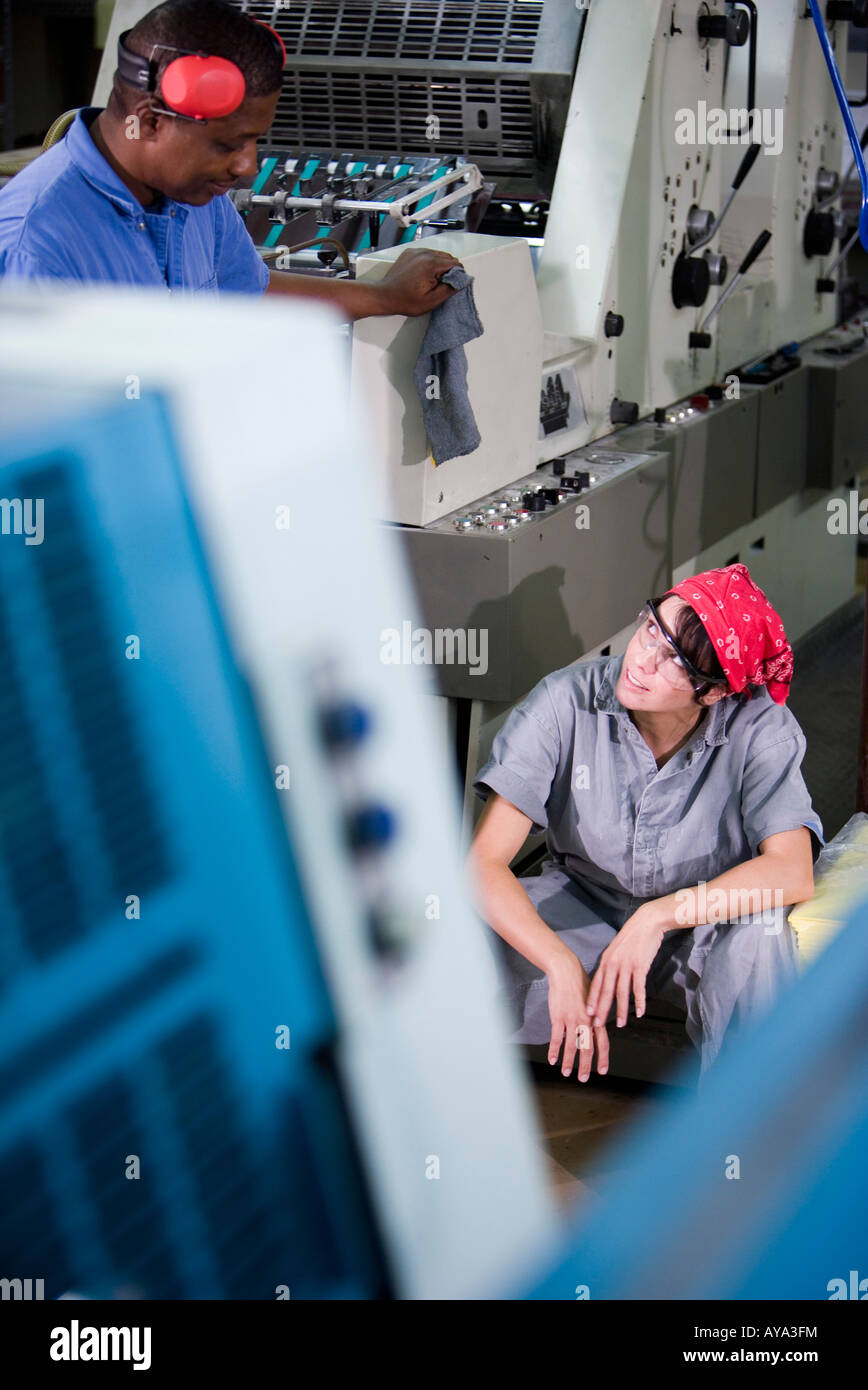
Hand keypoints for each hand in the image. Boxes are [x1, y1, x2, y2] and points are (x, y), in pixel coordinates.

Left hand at [378, 247, 463, 316]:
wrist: (385, 295)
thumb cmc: (404, 299)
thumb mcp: (431, 301)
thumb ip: (449, 289)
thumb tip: (461, 281)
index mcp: (431, 264)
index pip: (455, 263)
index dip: (457, 275)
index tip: (451, 284)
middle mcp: (423, 253)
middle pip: (447, 257)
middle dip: (448, 270)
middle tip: (440, 284)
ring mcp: (415, 252)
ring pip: (437, 255)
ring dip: (438, 266)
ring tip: (430, 280)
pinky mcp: (410, 253)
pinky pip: (426, 254)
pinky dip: (428, 262)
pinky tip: (423, 275)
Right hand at [546, 952, 608, 1081]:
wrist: (566, 971)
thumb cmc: (580, 983)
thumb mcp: (593, 999)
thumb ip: (594, 1016)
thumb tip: (595, 1027)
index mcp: (596, 1018)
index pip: (602, 1042)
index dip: (602, 1058)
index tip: (602, 1070)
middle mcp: (586, 1021)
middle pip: (588, 1048)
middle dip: (586, 1066)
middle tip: (583, 1079)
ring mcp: (572, 1019)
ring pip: (572, 1046)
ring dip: (569, 1062)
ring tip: (566, 1073)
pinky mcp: (558, 1017)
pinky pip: (556, 1038)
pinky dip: (554, 1050)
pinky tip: (552, 1059)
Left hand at [586, 905, 663, 1028]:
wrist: (646, 922)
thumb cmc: (632, 937)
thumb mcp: (616, 949)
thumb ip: (611, 964)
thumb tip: (607, 980)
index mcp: (605, 960)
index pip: (596, 984)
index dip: (591, 1000)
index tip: (587, 1014)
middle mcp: (613, 963)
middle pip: (605, 991)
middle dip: (601, 1010)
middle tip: (598, 1025)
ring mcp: (626, 965)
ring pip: (621, 992)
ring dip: (621, 1010)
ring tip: (621, 1023)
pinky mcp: (640, 965)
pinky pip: (638, 987)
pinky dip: (640, 1001)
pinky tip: (641, 1012)